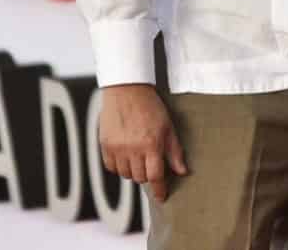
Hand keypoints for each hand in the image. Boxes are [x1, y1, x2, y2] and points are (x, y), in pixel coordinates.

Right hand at [98, 83, 187, 202]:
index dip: (160, 189)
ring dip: (133, 170)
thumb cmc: (151, 107)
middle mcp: (133, 149)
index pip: (156, 176)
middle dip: (147, 175)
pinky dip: (119, 166)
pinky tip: (125, 154)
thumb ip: (174, 151)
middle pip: (140, 177)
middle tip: (150, 162)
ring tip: (138, 156)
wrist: (127, 91)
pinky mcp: (105, 145)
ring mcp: (117, 148)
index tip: (162, 197)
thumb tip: (182, 171)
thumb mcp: (168, 127)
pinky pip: (111, 168)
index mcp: (151, 144)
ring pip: (126, 174)